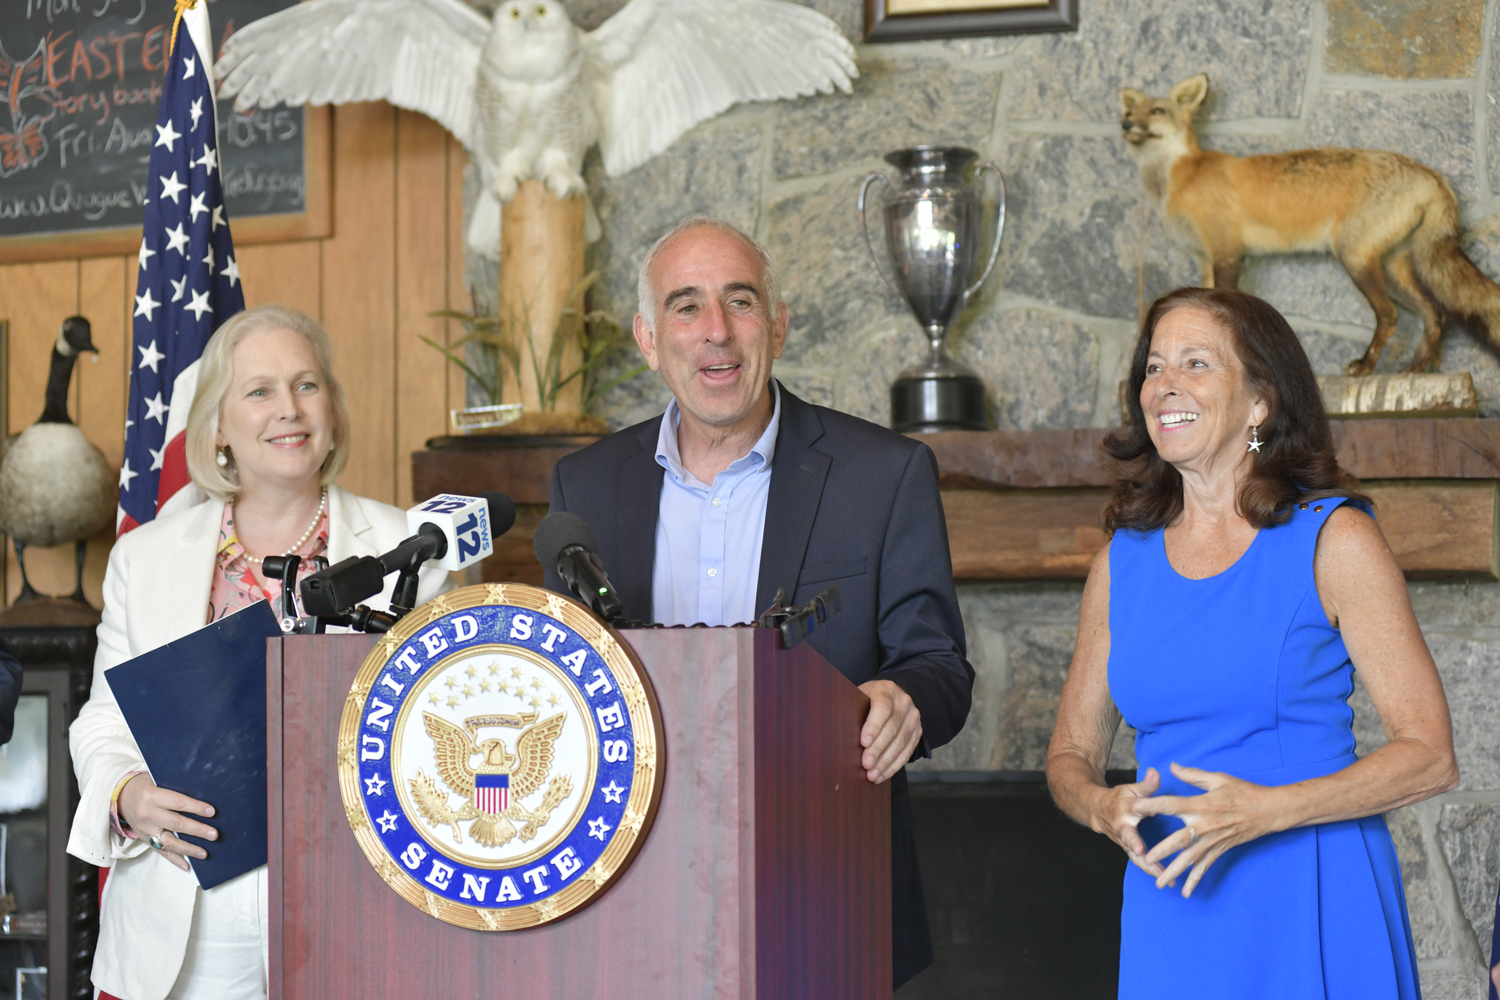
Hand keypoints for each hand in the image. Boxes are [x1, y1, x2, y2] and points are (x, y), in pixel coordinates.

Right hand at [117, 773, 217, 871]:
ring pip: (169, 842)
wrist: (121, 797)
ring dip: (188, 849)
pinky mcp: (144, 839)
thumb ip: (176, 787)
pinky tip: (187, 865)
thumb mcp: (158, 780)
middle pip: (176, 824)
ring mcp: (145, 829)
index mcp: (152, 796)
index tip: (212, 812)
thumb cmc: (146, 786)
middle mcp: (148, 814)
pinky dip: (174, 859)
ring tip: (204, 853)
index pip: (178, 802)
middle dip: (197, 830)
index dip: (195, 807)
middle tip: (214, 835)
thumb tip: (203, 793)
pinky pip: (160, 852)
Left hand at [858, 679, 920, 783]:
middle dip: (878, 749)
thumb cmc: (866, 700)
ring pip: (901, 742)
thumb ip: (851, 708)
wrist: (891, 697)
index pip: (882, 708)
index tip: (863, 742)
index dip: (873, 726)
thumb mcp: (858, 696)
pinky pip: (907, 751)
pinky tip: (882, 775)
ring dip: (886, 762)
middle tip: (866, 765)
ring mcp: (913, 718)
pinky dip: (894, 765)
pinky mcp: (917, 732)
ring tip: (872, 775)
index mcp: (887, 690)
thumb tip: (835, 730)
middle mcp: (904, 702)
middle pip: (892, 728)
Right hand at [1087, 767, 1165, 879]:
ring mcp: (1123, 840)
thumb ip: (1147, 784)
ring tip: (1166, 878)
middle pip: (1129, 838)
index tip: (1147, 815)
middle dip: (1136, 845)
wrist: (1097, 811)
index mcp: (1126, 808)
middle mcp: (1122, 826)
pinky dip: (1152, 870)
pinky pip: (1139, 862)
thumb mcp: (1131, 789)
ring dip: (1149, 867)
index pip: (1134, 809)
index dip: (1141, 810)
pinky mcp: (1127, 849)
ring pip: (1135, 855)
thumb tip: (1156, 772)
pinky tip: (1167, 879)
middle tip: (1143, 853)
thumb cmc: (1119, 798)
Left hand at [1132, 762, 1274, 896]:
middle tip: (1144, 859)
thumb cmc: (1243, 792)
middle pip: (1179, 840)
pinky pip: (1205, 866)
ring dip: (1174, 871)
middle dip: (1161, 850)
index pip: (1171, 805)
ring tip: (1158, 882)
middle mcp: (1205, 825)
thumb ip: (1193, 775)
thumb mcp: (1218, 779)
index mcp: (1201, 805)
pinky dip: (1195, 879)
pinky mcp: (1221, 849)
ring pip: (1190, 859)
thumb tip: (1171, 766)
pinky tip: (1185, 891)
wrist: (1269, 810)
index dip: (1152, 806)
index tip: (1135, 808)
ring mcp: (1213, 840)